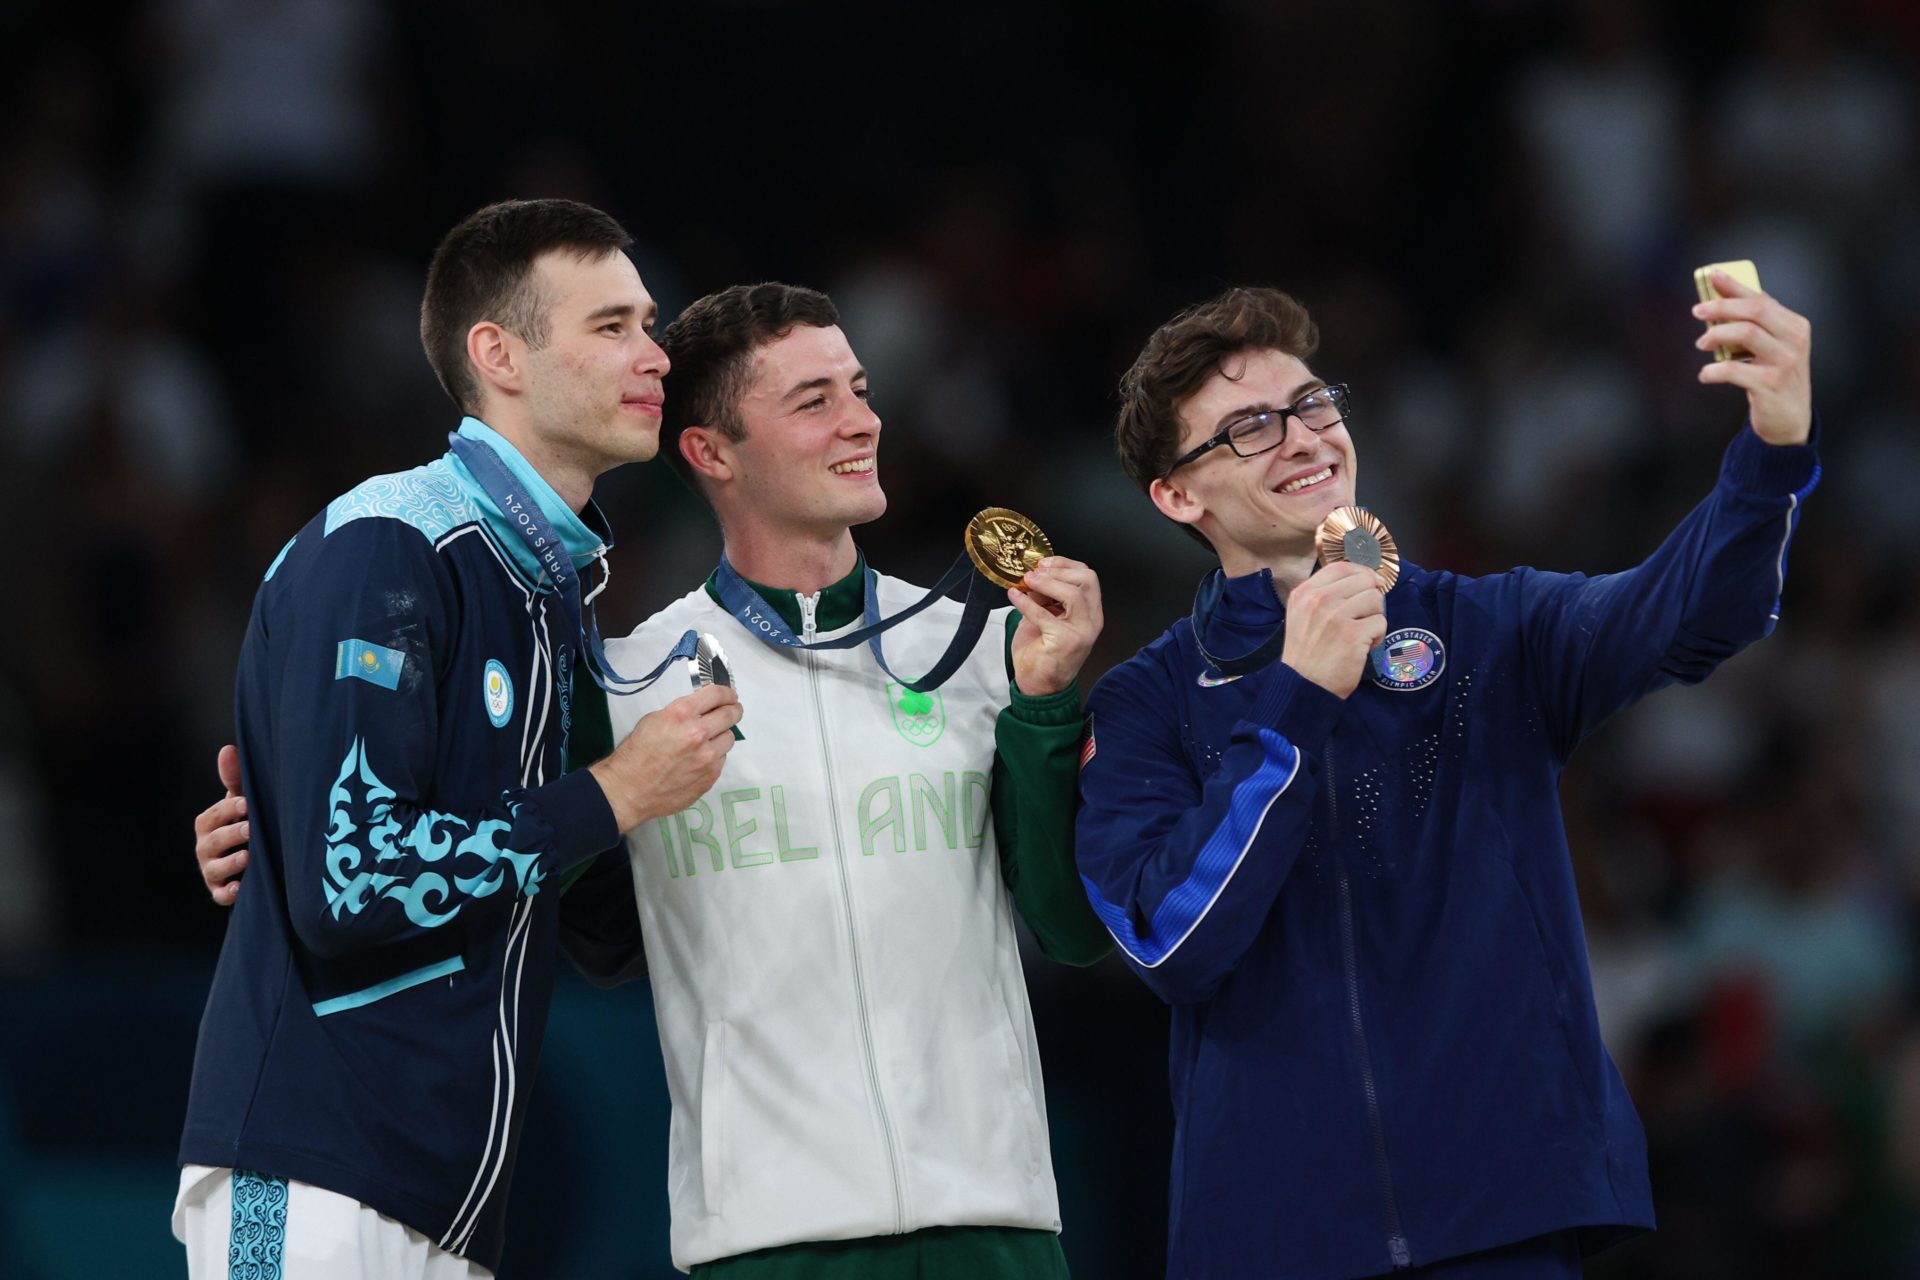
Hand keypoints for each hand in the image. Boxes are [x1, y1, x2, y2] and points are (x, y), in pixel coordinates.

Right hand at [194, 744, 247, 906]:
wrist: (253, 861)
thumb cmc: (244, 823)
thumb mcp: (240, 803)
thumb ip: (235, 779)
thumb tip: (227, 749)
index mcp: (208, 825)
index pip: (213, 816)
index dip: (228, 810)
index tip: (245, 803)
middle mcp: (205, 848)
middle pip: (213, 842)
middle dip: (231, 834)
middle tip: (251, 828)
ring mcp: (212, 871)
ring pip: (216, 869)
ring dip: (231, 862)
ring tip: (248, 856)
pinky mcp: (221, 892)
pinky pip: (221, 895)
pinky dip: (228, 892)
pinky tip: (239, 887)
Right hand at [589, 684, 741, 832]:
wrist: (628, 789)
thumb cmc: (635, 753)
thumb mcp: (653, 720)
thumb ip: (681, 713)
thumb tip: (701, 711)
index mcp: (681, 714)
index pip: (716, 694)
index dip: (727, 693)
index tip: (730, 696)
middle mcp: (699, 733)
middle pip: (731, 715)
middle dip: (733, 711)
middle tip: (732, 712)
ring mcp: (707, 758)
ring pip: (729, 739)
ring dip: (721, 736)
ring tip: (709, 741)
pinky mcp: (710, 777)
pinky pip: (721, 760)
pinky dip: (714, 757)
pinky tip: (699, 761)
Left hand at [1009, 557, 1104, 696]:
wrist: (1040, 686)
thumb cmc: (1043, 652)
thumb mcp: (1046, 617)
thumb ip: (1045, 597)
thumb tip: (1033, 576)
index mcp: (1090, 612)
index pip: (1088, 577)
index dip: (1066, 564)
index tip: (1044, 562)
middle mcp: (1092, 621)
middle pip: (1088, 580)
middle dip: (1060, 570)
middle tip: (1036, 572)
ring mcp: (1081, 631)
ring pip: (1074, 594)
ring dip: (1047, 583)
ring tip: (1028, 581)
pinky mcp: (1065, 641)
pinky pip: (1045, 615)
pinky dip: (1026, 602)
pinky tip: (1014, 596)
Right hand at [1280, 562, 1386, 698]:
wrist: (1304, 686)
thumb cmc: (1307, 652)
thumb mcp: (1302, 614)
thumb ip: (1325, 594)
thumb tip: (1366, 579)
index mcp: (1304, 592)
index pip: (1342, 566)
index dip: (1362, 573)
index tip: (1370, 586)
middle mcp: (1319, 600)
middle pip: (1364, 580)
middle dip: (1370, 598)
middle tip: (1362, 617)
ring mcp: (1336, 616)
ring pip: (1376, 599)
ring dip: (1374, 617)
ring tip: (1361, 633)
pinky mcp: (1353, 635)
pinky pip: (1381, 622)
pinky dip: (1377, 636)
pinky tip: (1363, 647)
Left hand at [1693, 269, 1813, 444]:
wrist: (1790, 419)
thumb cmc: (1774, 377)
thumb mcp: (1772, 348)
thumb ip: (1755, 326)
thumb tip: (1720, 299)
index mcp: (1794, 326)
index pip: (1761, 299)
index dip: (1734, 286)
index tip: (1710, 275)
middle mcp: (1794, 340)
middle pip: (1755, 311)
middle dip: (1722, 306)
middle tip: (1697, 311)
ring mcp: (1785, 362)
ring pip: (1746, 333)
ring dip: (1717, 334)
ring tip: (1702, 343)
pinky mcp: (1770, 384)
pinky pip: (1734, 370)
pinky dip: (1713, 370)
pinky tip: (1705, 374)